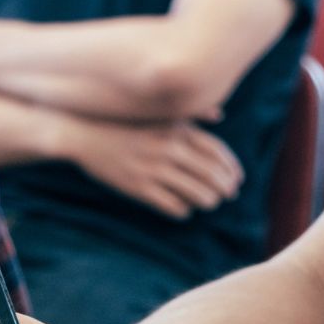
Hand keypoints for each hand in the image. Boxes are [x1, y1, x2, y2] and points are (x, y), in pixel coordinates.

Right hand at [62, 116, 242, 219]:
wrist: (85, 134)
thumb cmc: (124, 122)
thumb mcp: (158, 113)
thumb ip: (190, 114)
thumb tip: (219, 113)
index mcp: (177, 129)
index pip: (217, 152)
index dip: (231, 168)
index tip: (237, 179)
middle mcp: (169, 148)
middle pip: (211, 174)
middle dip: (225, 188)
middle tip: (229, 195)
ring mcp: (154, 169)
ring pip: (196, 193)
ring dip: (208, 201)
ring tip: (210, 203)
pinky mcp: (139, 188)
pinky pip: (172, 206)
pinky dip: (183, 210)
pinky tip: (184, 210)